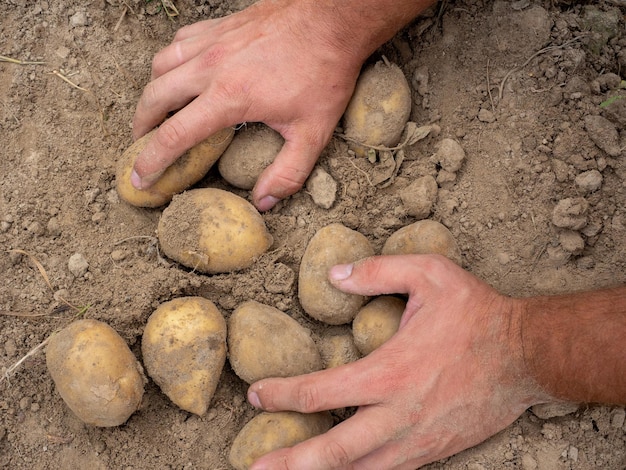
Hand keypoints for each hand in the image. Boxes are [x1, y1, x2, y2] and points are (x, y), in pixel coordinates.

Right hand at [131, 0, 363, 210]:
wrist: (333, 20)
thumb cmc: (324, 73)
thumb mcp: (313, 132)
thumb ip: (288, 173)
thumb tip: (264, 201)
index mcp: (228, 98)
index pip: (174, 135)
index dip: (151, 161)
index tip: (138, 178)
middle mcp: (210, 67)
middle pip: (154, 97)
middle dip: (140, 126)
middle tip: (142, 145)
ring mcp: (213, 42)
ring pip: (161, 65)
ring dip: (153, 91)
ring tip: (159, 111)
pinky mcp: (220, 26)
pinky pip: (179, 42)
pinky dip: (172, 61)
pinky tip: (183, 72)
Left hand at [247, 255, 545, 468]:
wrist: (529, 355)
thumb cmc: (477, 313)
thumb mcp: (429, 274)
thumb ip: (377, 271)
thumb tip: (334, 276)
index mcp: (389, 373)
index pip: (321, 391)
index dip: (282, 394)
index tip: (256, 395)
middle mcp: (398, 415)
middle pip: (334, 451)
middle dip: (291, 462)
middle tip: (254, 468)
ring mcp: (417, 440)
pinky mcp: (434, 452)